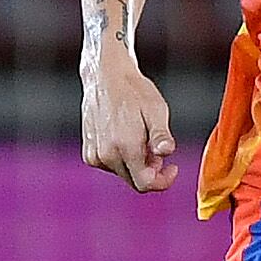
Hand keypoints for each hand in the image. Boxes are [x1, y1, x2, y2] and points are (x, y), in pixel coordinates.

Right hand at [80, 54, 178, 192]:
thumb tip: (167, 152)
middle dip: (151, 170)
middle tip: (156, 146)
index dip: (163, 181)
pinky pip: (110, 166)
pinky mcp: (89, 153)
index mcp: (125, 145)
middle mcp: (107, 154)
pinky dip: (122, 158)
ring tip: (140, 137)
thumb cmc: (132, 90)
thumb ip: (160, 135)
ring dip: (136, 163)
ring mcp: (95, 155)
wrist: (104, 76)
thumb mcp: (155, 109)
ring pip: (123, 173)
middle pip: (135, 180)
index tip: (172, 168)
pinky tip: (125, 138)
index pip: (145, 183)